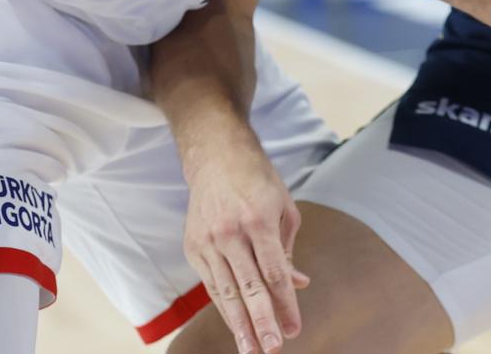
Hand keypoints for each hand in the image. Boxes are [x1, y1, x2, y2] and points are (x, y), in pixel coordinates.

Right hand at [181, 143, 308, 353]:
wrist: (216, 157)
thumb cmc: (258, 181)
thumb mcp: (283, 208)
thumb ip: (288, 250)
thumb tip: (298, 284)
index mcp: (258, 220)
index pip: (274, 274)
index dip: (285, 305)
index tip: (295, 330)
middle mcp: (230, 232)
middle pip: (249, 287)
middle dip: (262, 322)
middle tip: (273, 349)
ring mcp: (208, 240)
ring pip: (225, 292)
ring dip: (239, 325)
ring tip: (250, 349)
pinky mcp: (192, 246)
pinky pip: (211, 284)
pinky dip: (223, 306)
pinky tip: (235, 325)